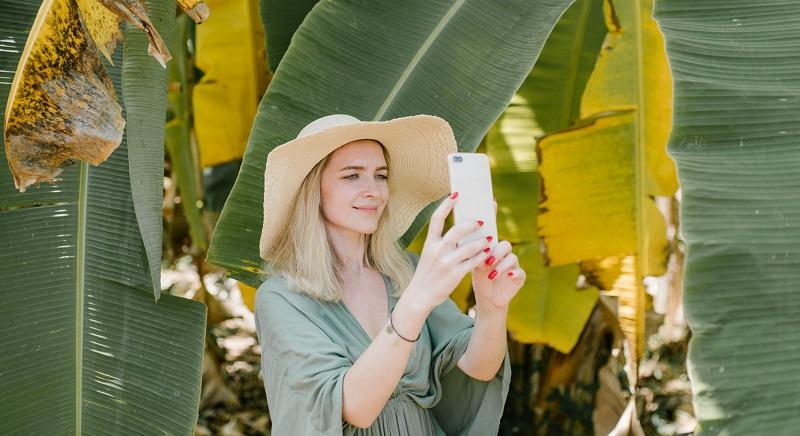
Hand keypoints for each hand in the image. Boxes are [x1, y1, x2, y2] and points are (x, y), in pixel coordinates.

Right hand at [408, 192, 492, 311]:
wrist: (420, 296)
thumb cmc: (427, 273)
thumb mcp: (429, 255)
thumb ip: (441, 244)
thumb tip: (461, 231)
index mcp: (429, 243)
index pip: (437, 219)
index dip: (446, 205)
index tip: (456, 194)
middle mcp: (437, 250)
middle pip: (457, 230)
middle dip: (472, 224)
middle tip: (481, 222)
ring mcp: (446, 263)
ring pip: (469, 247)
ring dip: (482, 242)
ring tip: (489, 240)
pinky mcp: (455, 274)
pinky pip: (473, 262)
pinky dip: (482, 257)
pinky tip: (487, 254)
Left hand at [471, 200, 525, 310]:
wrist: (486, 299)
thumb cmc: (477, 277)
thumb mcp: (468, 262)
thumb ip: (466, 248)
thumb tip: (453, 232)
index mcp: (490, 246)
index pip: (492, 228)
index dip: (493, 214)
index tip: (491, 202)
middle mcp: (502, 252)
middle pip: (502, 242)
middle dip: (494, 247)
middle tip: (485, 254)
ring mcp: (512, 263)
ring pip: (511, 255)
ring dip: (500, 262)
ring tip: (490, 269)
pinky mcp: (518, 276)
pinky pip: (518, 271)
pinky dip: (511, 272)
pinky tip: (505, 276)